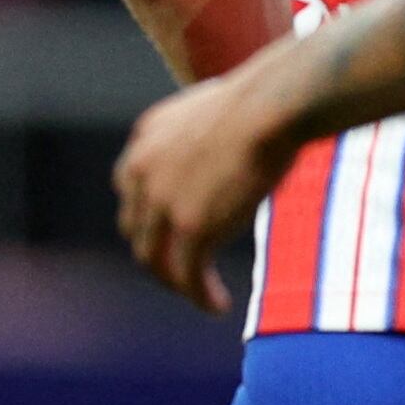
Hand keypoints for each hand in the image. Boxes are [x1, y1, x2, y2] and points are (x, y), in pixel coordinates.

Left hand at [115, 67, 292, 312]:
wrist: (273, 104)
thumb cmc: (270, 97)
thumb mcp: (223, 108)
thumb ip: (213, 131)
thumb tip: (243, 132)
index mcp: (146, 139)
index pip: (130, 189)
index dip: (149, 216)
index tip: (174, 230)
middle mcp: (141, 171)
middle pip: (137, 229)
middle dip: (158, 253)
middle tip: (188, 268)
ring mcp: (161, 202)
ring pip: (155, 259)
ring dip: (176, 281)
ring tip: (201, 293)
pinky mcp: (190, 227)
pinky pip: (187, 275)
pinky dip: (199, 295)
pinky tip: (218, 306)